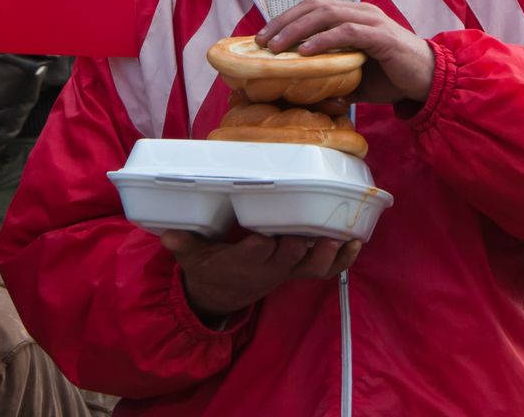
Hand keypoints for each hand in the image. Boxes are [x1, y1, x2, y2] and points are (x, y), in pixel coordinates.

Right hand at [161, 230, 361, 322]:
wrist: (223, 294)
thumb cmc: (209, 266)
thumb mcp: (191, 258)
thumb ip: (183, 245)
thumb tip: (167, 235)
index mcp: (241, 262)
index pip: (251, 255)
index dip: (258, 248)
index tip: (261, 237)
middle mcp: (268, 267)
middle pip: (287, 258)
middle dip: (298, 245)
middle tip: (309, 230)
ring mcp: (287, 270)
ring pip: (311, 267)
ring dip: (327, 254)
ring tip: (342, 236)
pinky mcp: (299, 269)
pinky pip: (326, 271)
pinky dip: (343, 260)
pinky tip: (356, 242)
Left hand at [257, 0, 434, 103]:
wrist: (428, 81)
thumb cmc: (391, 77)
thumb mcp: (354, 76)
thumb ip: (330, 76)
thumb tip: (301, 89)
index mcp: (353, 16)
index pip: (313, 7)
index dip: (286, 18)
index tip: (262, 37)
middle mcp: (361, 12)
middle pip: (314, 6)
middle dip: (284, 22)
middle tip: (262, 42)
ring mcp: (372, 21)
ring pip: (327, 14)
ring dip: (297, 29)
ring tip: (276, 47)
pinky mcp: (382, 37)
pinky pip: (348, 33)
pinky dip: (324, 40)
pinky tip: (306, 51)